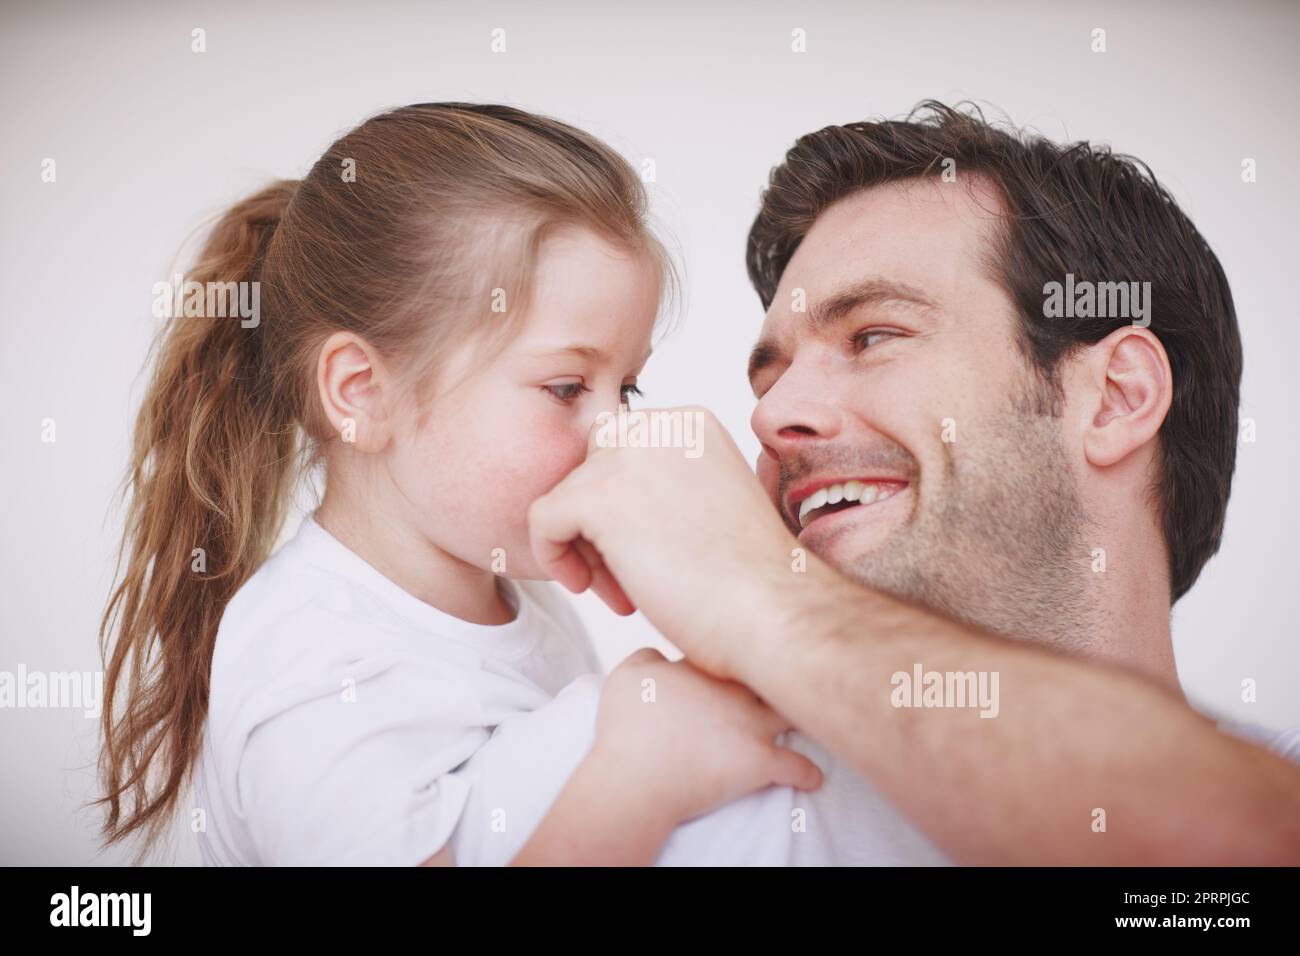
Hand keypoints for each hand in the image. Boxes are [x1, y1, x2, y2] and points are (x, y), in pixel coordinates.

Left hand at [528, 406, 809, 677]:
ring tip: (621, 591)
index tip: (645, 552)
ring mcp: (631, 458)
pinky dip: (554, 555)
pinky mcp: (601, 498)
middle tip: (624, 574)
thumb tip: (618, 505)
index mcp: (693, 424)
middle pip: (591, 464)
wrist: (771, 614)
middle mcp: (662, 427)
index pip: (625, 448)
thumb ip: (668, 489)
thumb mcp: (710, 508)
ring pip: (567, 495)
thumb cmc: (752, 583)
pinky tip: (589, 589)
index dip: (622, 505)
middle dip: (596, 519)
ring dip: (583, 546)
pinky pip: (543, 518)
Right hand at [589, 648, 821, 826]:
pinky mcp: (759, 763)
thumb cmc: (625, 730)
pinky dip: (808, 773)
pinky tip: (815, 778)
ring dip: (802, 717)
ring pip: (790, 714)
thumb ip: (647, 656)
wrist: (636, 777)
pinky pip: (796, 766)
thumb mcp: (626, 676)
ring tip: (817, 720)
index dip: (742, 657)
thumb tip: (663, 655)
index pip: (734, 654)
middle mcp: (733, 692)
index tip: (749, 662)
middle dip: (783, 675)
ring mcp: (751, 727)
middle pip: (769, 678)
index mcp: (703, 668)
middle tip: (796, 678)